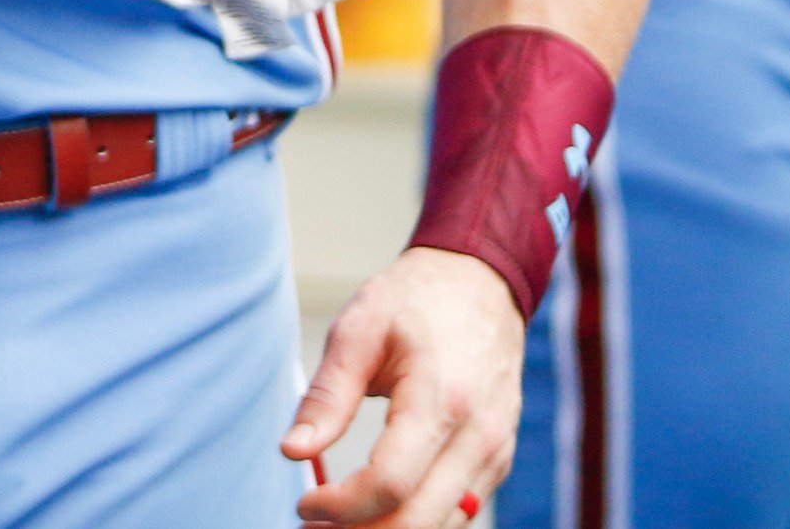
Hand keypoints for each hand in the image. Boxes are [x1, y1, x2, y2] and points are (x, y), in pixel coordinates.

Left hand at [287, 246, 523, 524]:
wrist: (480, 284)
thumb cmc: (416, 301)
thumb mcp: (358, 331)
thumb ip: (327, 396)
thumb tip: (292, 451)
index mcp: (442, 398)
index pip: (390, 485)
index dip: (340, 508)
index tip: (304, 503)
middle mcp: (479, 435)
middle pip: (417, 522)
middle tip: (313, 525)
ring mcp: (494, 452)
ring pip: (440, 527)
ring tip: (338, 522)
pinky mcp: (497, 461)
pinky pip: (458, 514)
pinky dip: (416, 522)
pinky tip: (377, 511)